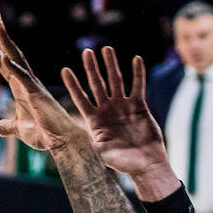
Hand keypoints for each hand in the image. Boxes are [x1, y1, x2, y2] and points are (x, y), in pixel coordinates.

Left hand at [0, 14, 82, 153]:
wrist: (62, 142)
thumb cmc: (46, 135)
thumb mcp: (20, 131)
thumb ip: (9, 127)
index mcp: (22, 89)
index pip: (6, 66)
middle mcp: (28, 83)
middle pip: (12, 55)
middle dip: (2, 37)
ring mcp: (33, 87)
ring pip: (17, 60)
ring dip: (6, 43)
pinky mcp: (37, 95)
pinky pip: (23, 78)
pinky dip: (13, 67)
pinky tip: (4, 56)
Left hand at [61, 47, 166, 178]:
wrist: (146, 164)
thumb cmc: (124, 164)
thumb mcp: (104, 154)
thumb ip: (95, 142)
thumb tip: (84, 137)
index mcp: (95, 121)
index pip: (81, 99)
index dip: (73, 85)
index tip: (65, 70)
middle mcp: (107, 111)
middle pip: (97, 85)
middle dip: (91, 68)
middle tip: (86, 52)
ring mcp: (123, 107)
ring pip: (116, 80)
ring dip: (111, 65)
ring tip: (106, 49)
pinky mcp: (139, 106)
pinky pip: (138, 85)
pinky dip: (137, 72)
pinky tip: (136, 58)